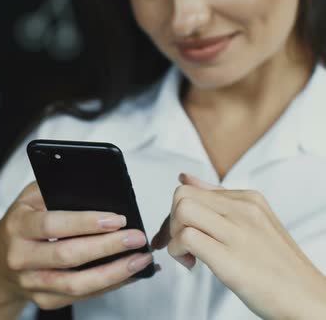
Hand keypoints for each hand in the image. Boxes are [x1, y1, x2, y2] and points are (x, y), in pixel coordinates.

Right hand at [0, 181, 158, 310]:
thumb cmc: (21, 224)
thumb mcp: (28, 199)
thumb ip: (54, 191)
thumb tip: (97, 192)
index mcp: (17, 226)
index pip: (53, 225)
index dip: (86, 223)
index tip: (117, 219)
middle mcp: (21, 257)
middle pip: (68, 256)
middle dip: (108, 247)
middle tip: (136, 237)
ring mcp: (32, 283)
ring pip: (77, 284)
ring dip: (114, 273)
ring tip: (140, 259)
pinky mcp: (45, 300)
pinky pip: (82, 296)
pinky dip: (110, 285)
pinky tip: (129, 273)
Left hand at [151, 173, 325, 319]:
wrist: (308, 300)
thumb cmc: (278, 267)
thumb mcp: (252, 223)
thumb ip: (217, 201)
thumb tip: (185, 178)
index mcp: (248, 199)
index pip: (192, 190)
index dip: (175, 214)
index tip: (176, 233)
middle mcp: (244, 210)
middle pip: (182, 196)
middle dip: (170, 222)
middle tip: (179, 244)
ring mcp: (238, 233)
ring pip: (182, 210)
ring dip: (174, 235)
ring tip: (188, 254)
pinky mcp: (230, 258)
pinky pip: (186, 238)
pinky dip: (178, 251)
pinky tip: (192, 264)